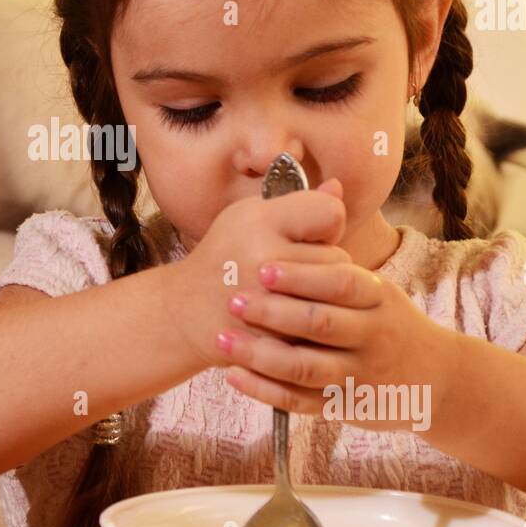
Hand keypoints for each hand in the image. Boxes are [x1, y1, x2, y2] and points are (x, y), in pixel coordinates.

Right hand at [158, 177, 348, 371]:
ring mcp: (270, 306)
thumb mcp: (249, 216)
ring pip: (336, 297)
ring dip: (325, 294)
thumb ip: (296, 203)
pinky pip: (323, 329)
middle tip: (296, 266)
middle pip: (337, 257)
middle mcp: (263, 260)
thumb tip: (338, 188)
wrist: (187, 311)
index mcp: (258, 222)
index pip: (330, 213)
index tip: (309, 232)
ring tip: (294, 290)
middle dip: (325, 262)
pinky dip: (315, 324)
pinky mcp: (275, 339)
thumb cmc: (225, 256)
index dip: (325, 222)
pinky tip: (293, 316)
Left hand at [217, 249, 460, 434]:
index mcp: (378, 297)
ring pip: (307, 367)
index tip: (263, 269)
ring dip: (261, 355)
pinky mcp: (344, 405)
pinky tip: (234, 376)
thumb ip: (339, 255)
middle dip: (273, 313)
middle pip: (322, 324)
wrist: (433, 378)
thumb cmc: (385, 321)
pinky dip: (266, 390)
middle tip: (233, 301)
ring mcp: (359, 374)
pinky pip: (301, 401)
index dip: (302, 277)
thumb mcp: (376, 286)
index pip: (342, 282)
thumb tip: (326, 187)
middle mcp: (372, 335)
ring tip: (223, 340)